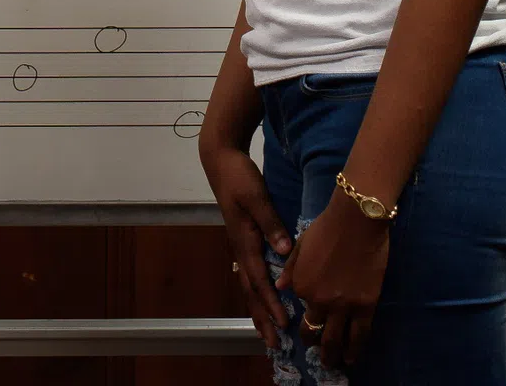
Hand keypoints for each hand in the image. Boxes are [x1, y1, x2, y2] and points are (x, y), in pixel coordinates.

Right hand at [199, 140, 290, 349]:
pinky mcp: (244, 240)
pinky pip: (251, 274)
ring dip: (259, 310)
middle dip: (262, 318)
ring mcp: (240, 245)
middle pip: (250, 291)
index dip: (272, 303)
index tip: (284, 323)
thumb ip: (271, 223)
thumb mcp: (256, 196)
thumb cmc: (238, 176)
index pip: (259, 280)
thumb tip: (285, 252)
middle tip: (275, 344)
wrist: (220, 160)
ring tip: (268, 332)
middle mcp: (241, 249)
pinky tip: (264, 299)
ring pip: (249, 285)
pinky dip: (258, 292)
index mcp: (244, 241)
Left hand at [280, 190, 388, 368]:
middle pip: (316, 332)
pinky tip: (353, 356)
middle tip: (319, 358)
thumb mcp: (301, 245)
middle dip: (316, 347)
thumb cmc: (327, 227)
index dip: (305, 318)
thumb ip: (291, 269)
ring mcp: (343, 305)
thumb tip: (281, 285)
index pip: (302, 308)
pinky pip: (360, 333)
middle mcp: (319, 300)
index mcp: (301, 285)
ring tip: (335, 364)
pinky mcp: (366, 305)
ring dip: (334, 355)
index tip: (309, 325)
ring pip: (337, 339)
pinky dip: (355, 348)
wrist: (356, 221)